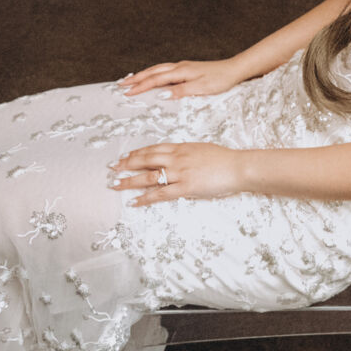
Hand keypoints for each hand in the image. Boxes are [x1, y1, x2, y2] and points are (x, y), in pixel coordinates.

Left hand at [109, 142, 241, 205]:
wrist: (238, 167)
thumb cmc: (224, 159)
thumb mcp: (202, 150)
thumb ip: (187, 154)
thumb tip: (177, 158)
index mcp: (182, 148)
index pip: (154, 149)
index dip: (137, 153)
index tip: (125, 157)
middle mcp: (177, 158)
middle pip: (146, 160)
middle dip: (127, 164)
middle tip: (113, 168)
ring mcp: (180, 173)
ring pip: (149, 177)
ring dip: (130, 181)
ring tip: (116, 185)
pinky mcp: (185, 187)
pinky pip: (161, 194)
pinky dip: (146, 199)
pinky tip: (135, 202)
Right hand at [118, 60, 240, 98]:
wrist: (234, 70)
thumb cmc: (220, 80)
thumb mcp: (201, 88)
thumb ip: (181, 91)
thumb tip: (162, 94)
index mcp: (181, 71)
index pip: (156, 79)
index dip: (141, 86)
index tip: (127, 93)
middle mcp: (179, 67)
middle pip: (153, 71)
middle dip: (136, 78)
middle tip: (121, 85)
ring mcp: (183, 67)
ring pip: (158, 69)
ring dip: (143, 75)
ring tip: (131, 80)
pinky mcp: (186, 69)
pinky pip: (164, 70)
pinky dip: (154, 73)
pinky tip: (152, 77)